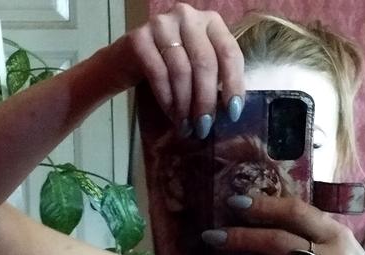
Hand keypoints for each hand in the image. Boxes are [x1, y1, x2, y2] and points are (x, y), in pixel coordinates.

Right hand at [115, 4, 245, 131]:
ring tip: (187, 126)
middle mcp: (187, 16)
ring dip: (185, 105)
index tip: (232, 115)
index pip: (229, 52)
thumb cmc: (175, 67)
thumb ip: (218, 80)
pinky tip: (172, 115)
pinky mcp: (139, 37)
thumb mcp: (201, 68)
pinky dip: (167, 100)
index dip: (233, 85)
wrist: (131, 60)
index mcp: (211, 22)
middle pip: (205, 63)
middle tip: (204, 128)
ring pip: (181, 70)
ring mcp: (162, 23)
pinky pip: (158, 74)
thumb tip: (230, 113)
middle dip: (206, 101)